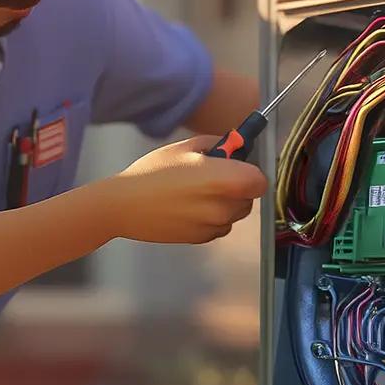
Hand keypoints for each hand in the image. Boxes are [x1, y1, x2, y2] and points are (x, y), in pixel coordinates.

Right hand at [107, 135, 268, 243]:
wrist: (124, 205)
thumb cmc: (153, 171)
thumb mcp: (185, 147)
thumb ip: (217, 145)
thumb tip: (233, 147)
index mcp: (226, 180)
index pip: (260, 181)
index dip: (250, 173)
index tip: (236, 167)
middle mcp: (225, 206)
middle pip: (249, 198)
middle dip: (237, 188)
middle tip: (211, 177)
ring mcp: (214, 226)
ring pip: (234, 214)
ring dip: (224, 204)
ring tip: (195, 193)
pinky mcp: (202, 239)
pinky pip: (219, 226)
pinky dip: (211, 218)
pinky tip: (187, 208)